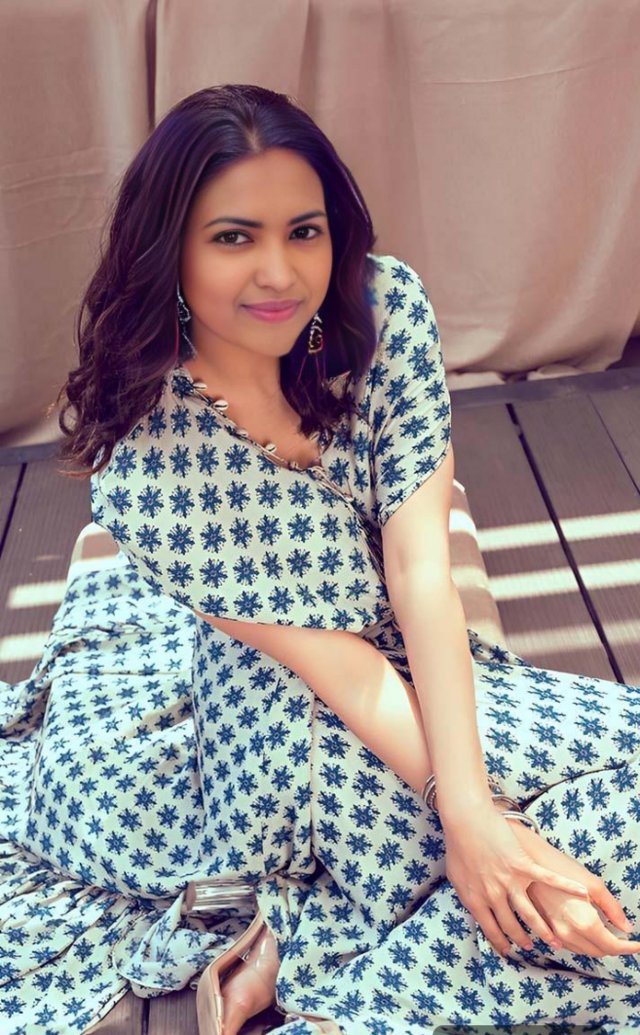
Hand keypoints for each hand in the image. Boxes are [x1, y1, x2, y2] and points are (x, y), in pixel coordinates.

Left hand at [442, 802, 591, 957]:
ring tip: (555, 941)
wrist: (466, 820)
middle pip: (512, 925)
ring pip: (531, 914)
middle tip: (531, 947)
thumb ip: (467, 895)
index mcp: (476, 900)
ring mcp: (511, 881)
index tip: (507, 950)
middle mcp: (495, 896)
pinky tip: (582, 893)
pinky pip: (548, 879)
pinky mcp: (523, 865)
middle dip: (522, 940)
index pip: (490, 930)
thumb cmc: (458, 845)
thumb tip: (474, 907)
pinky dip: (567, 887)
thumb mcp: (455, 877)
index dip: (500, 943)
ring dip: (544, 930)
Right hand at [507, 818, 639, 957]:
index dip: (629, 948)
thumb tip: (626, 928)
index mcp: (583, 923)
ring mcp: (555, 933)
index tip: (638, 945)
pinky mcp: (547, 929)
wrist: (531, 861)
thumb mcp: (594, 885)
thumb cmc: (562, 868)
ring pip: (585, 952)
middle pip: (599, 952)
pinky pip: (571, 946)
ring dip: (599, 946)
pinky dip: (584, 943)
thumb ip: (613, 909)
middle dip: (615, 947)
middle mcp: (568, 934)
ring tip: (608, 933)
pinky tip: (588, 930)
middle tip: (624, 937)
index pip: (612, 947)